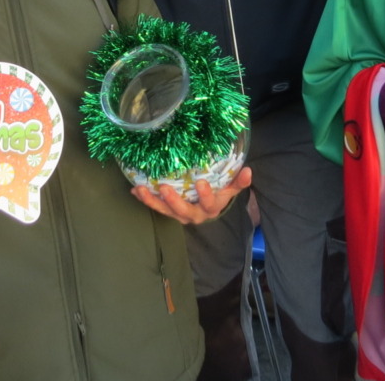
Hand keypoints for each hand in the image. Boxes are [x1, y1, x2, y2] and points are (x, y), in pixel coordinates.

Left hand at [132, 166, 252, 223]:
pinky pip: (156, 207)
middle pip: (184, 211)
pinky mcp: (169, 211)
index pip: (209, 203)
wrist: (209, 208)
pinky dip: (146, 199)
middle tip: (164, 188)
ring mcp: (180, 214)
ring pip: (166, 211)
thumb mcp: (230, 188)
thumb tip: (248, 170)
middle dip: (174, 201)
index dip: (206, 195)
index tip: (201, 183)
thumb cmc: (219, 193)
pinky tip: (135, 190)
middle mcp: (195, 214)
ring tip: (142, 190)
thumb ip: (239, 181)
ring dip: (153, 201)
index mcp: (211, 207)